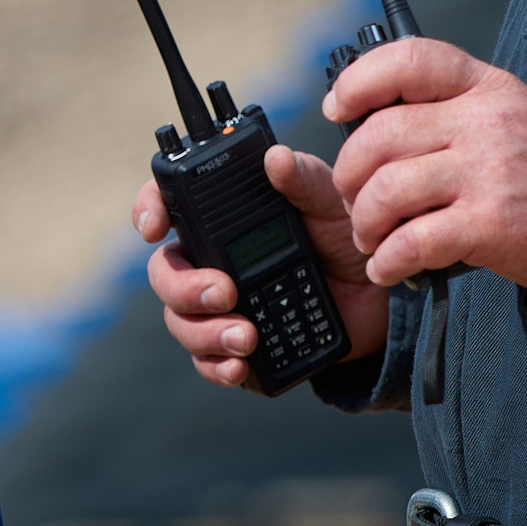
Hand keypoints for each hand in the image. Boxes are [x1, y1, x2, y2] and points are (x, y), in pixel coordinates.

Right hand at [135, 145, 391, 388]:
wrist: (378, 295)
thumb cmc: (345, 235)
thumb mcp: (329, 201)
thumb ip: (302, 180)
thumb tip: (276, 159)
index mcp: (225, 218)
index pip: (170, 205)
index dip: (148, 209)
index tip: (152, 228)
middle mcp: (213, 261)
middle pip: (166, 275)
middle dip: (184, 288)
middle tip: (225, 292)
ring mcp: (223, 306)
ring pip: (182, 322)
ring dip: (204, 332)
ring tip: (247, 336)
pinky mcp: (239, 346)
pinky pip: (208, 362)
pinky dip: (217, 366)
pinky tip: (239, 367)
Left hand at [325, 38, 526, 297]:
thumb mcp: (506, 115)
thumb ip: (448, 109)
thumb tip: (368, 121)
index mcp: (484, 87)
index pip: (409, 60)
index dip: (359, 80)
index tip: (337, 108)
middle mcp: (484, 123)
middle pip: (381, 133)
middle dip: (350, 172)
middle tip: (354, 197)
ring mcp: (487, 173)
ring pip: (386, 188)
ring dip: (364, 222)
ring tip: (371, 238)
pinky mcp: (490, 226)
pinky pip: (412, 241)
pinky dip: (387, 260)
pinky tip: (389, 266)